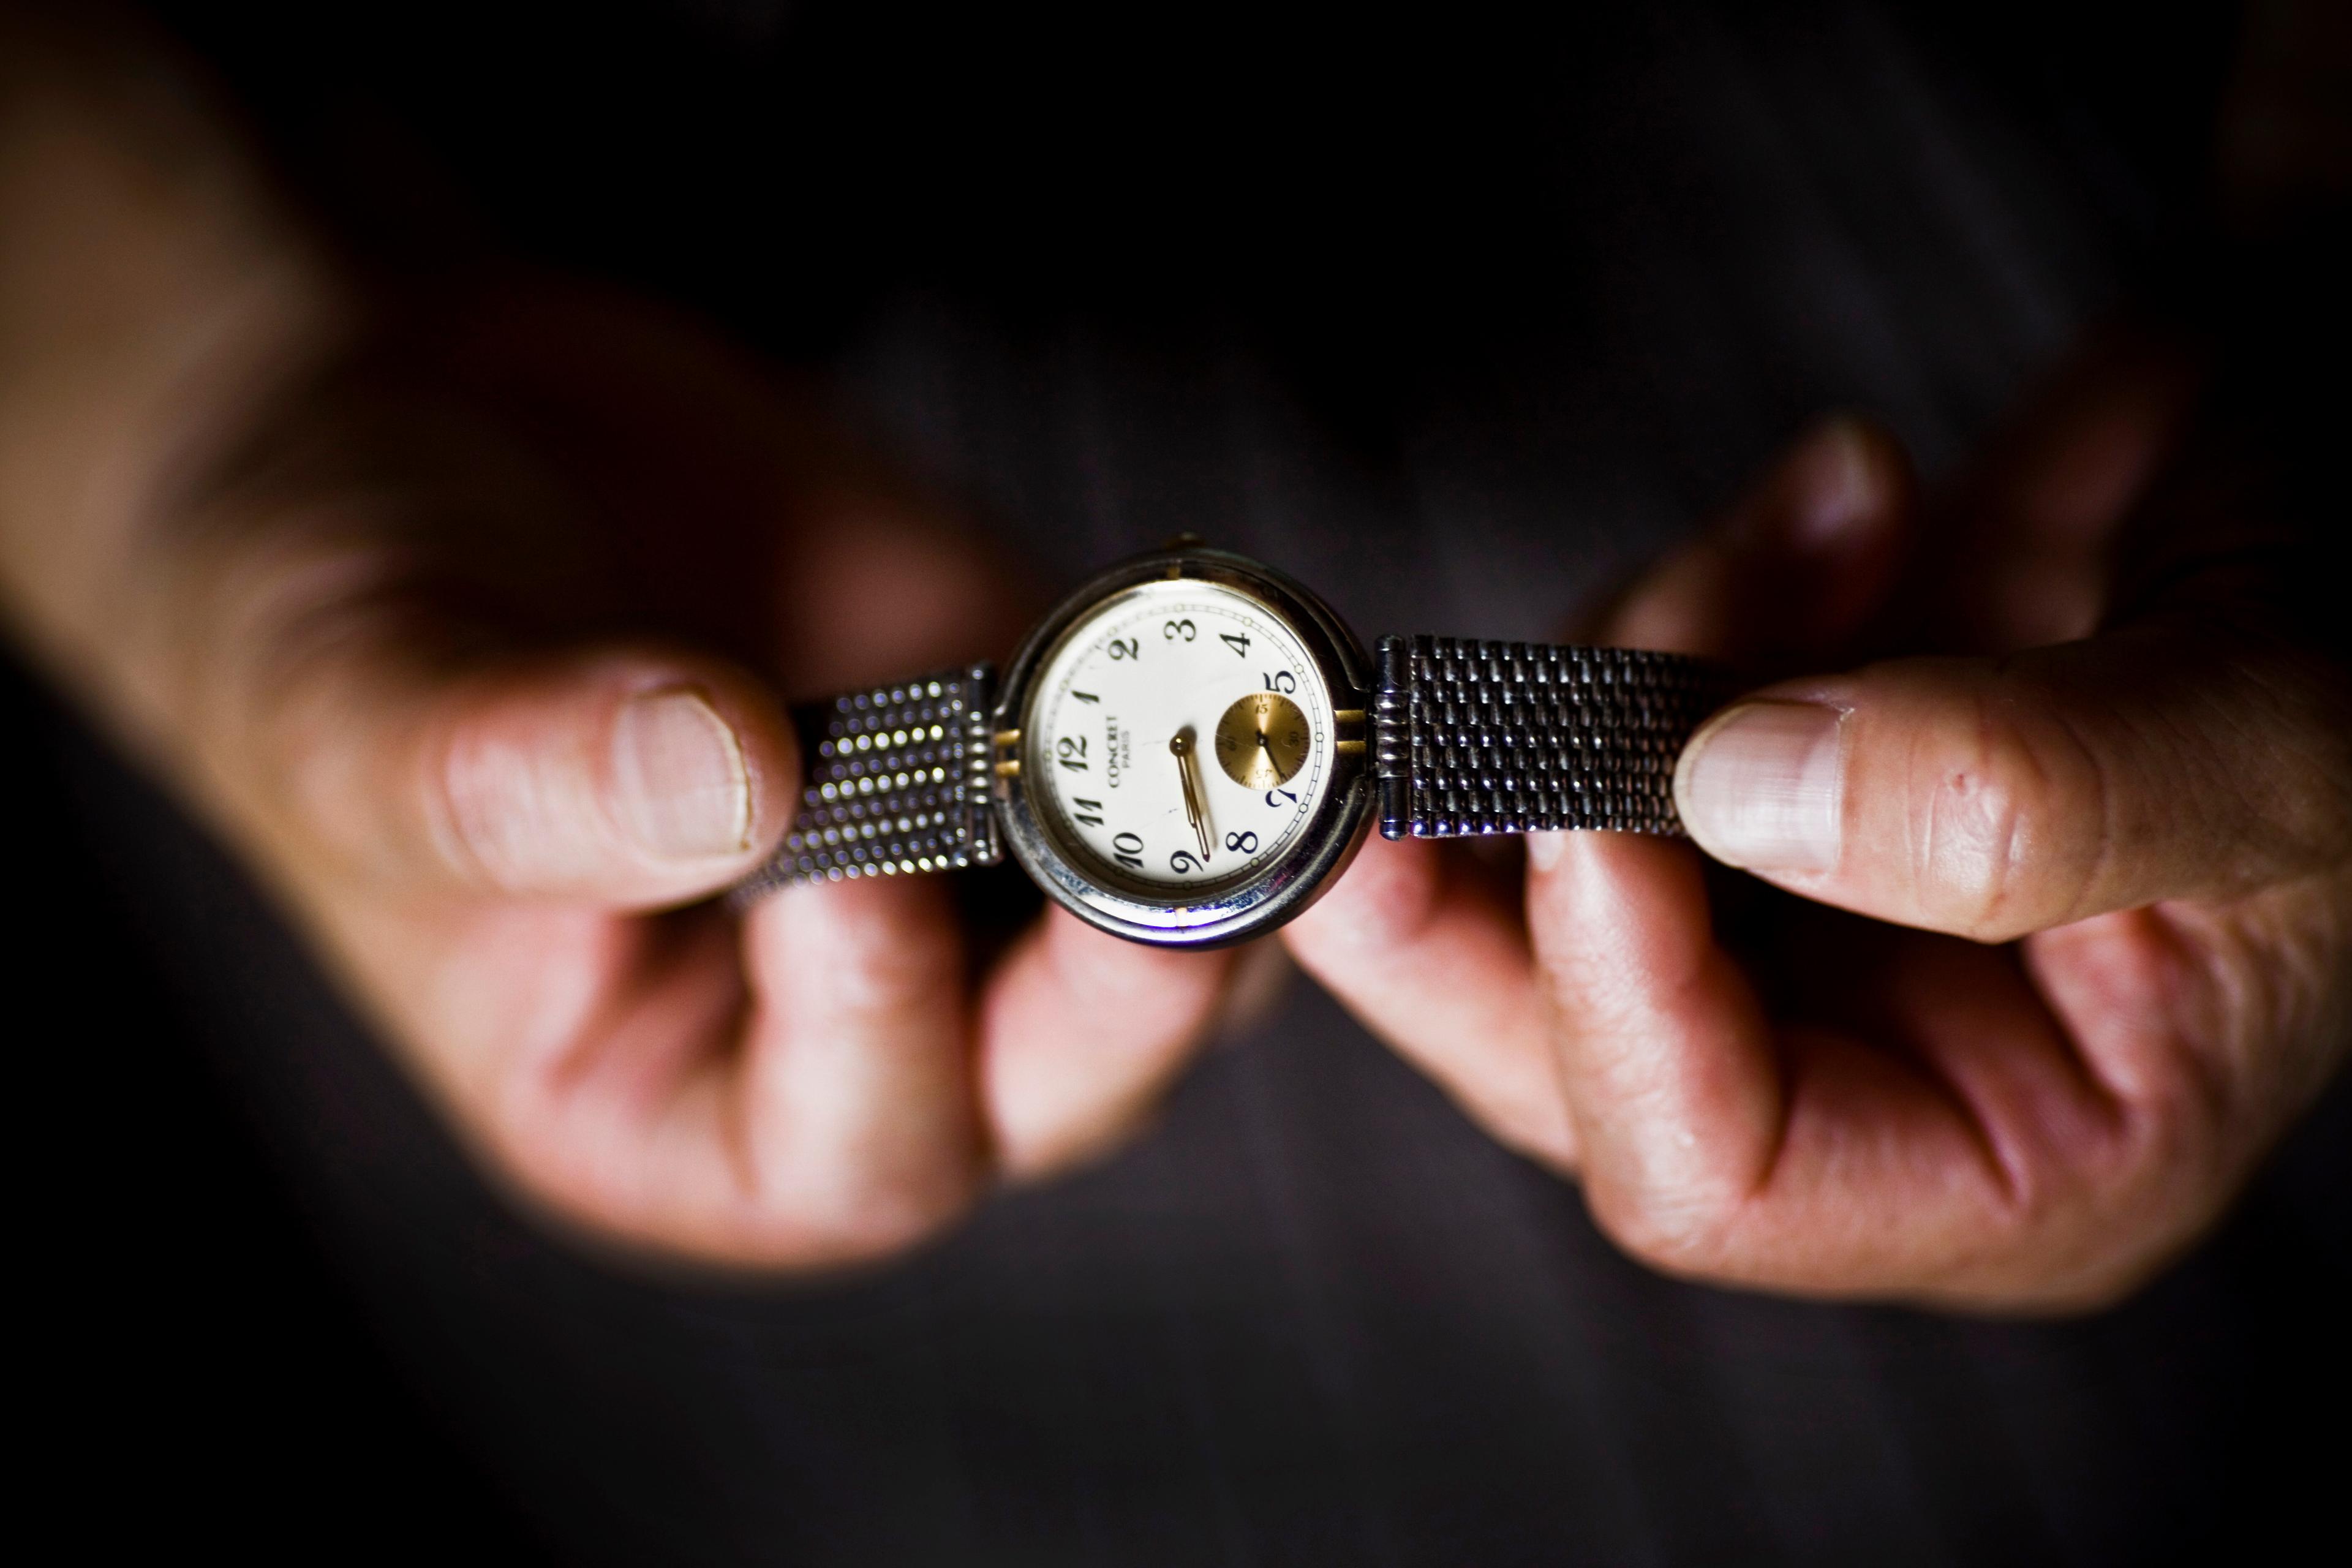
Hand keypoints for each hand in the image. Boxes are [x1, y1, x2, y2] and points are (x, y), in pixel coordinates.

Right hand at [0, 55, 1238, 1267]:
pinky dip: (1225, 707)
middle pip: (1055, 1079)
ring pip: (1167, 943)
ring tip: (1221, 708)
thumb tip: (731, 778)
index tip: (859, 870)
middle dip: (1127, 976)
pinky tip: (1232, 619)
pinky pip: (1184, 764)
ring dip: (1223, 842)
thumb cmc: (328, 617)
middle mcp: (845, 1027)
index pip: (839, 1153)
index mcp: (668, 1107)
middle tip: (1159, 825)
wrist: (415, 431)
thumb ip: (520, 770)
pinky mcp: (1032, 731)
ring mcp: (965, 878)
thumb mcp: (363, 702)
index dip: (876, 1032)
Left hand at [1287, 334, 2351, 1309]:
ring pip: (1548, 855)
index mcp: (2005, 1163)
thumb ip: (2031, 798)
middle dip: (1490, 856)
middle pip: (1544, 1042)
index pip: (1708, 1172)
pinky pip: (1603, 727)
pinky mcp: (1750, 787)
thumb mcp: (2273, 755)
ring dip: (1633, 660)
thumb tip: (1744, 789)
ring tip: (1831, 521)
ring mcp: (1789, 924)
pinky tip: (1833, 511)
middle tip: (1455, 708)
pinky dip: (1682, 597)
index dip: (1613, 998)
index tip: (1592, 802)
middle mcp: (1865, 1068)